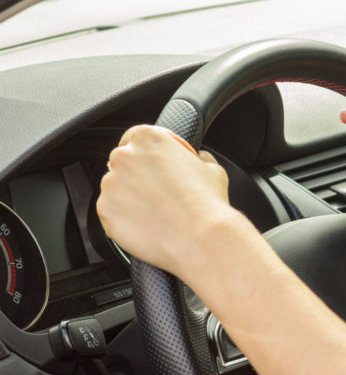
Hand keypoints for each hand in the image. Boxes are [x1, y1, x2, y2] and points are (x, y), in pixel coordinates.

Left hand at [97, 125, 235, 276]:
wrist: (201, 237)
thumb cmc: (207, 203)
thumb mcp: (213, 169)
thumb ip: (198, 158)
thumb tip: (199, 159)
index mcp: (149, 138)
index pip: (135, 137)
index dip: (146, 154)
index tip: (154, 165)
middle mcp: (125, 156)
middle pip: (122, 162)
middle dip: (137, 176)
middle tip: (159, 193)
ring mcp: (111, 184)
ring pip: (115, 188)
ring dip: (130, 197)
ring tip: (156, 213)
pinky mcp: (104, 210)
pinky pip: (111, 212)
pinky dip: (124, 218)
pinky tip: (147, 224)